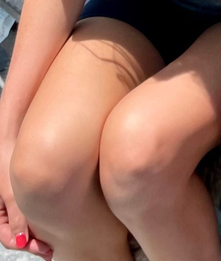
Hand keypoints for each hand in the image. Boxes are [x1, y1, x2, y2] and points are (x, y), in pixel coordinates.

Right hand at [0, 143, 53, 259]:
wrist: (13, 134)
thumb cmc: (5, 158)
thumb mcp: (10, 191)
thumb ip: (16, 216)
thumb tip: (22, 241)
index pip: (8, 238)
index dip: (24, 245)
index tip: (42, 248)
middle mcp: (4, 208)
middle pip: (17, 233)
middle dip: (32, 243)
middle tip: (50, 250)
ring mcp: (14, 200)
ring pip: (25, 224)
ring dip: (37, 233)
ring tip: (52, 241)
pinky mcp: (25, 192)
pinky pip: (31, 211)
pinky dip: (40, 219)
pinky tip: (53, 221)